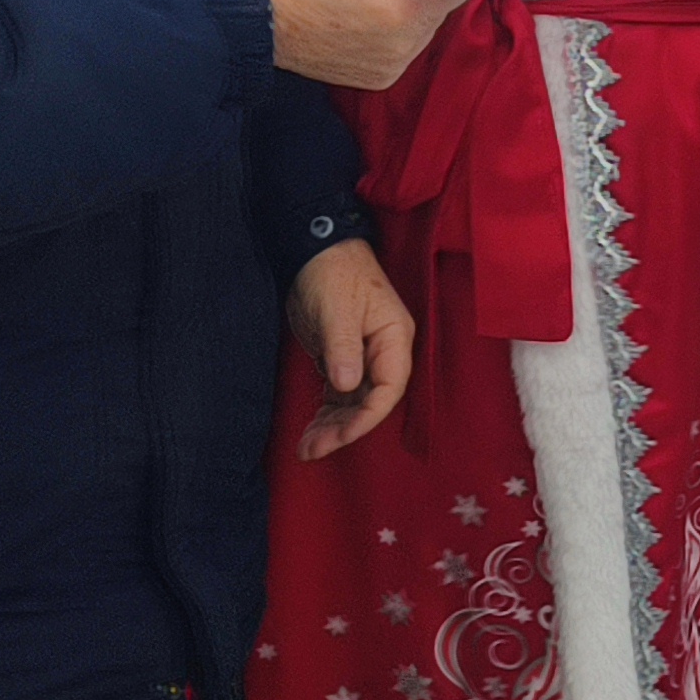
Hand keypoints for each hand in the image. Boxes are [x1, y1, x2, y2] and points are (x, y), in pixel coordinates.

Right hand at [262, 0, 467, 89]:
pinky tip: (360, 18)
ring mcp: (393, 65)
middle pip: (441, 7)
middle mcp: (405, 44)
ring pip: (424, 28)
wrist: (260, 22)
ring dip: (408, 9)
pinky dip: (393, 31)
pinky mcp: (380, 78)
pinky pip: (404, 47)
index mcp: (404, 8)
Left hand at [288, 240, 415, 460]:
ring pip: (354, 402)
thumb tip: (348, 386)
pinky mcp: (342, 358)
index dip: (367, 417)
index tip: (340, 437)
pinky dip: (326, 414)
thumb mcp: (336, 309)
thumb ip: (343, 348)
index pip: (389, 388)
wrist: (316, 249)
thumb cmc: (332, 272)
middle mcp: (384, 352)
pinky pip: (339, 395)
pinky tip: (310, 431)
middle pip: (371, 402)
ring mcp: (364, 357)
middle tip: (312, 449)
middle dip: (344, 429)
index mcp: (394, 339)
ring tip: (305, 449)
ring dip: (332, 427)